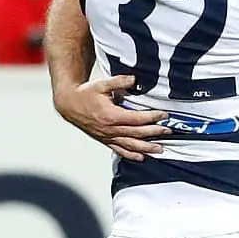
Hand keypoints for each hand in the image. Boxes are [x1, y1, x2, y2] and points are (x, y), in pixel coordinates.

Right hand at [54, 74, 170, 161]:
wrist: (69, 105)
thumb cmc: (86, 94)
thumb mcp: (101, 84)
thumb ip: (119, 81)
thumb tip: (134, 79)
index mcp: (111, 115)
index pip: (136, 119)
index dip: (152, 117)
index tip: (164, 115)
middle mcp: (110, 129)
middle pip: (137, 133)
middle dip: (154, 132)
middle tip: (169, 131)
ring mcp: (107, 136)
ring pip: (130, 145)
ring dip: (146, 148)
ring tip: (160, 149)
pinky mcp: (105, 140)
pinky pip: (119, 150)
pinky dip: (131, 155)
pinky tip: (141, 158)